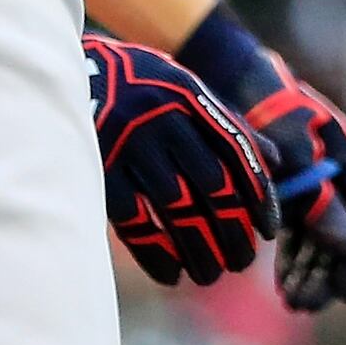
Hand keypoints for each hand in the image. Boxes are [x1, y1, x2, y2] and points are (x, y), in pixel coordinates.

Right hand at [86, 33, 275, 286]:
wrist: (67, 69)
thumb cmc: (138, 84)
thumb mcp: (183, 85)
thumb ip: (226, 120)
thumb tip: (277, 160)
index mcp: (189, 94)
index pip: (237, 148)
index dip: (258, 193)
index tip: (268, 231)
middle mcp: (164, 116)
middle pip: (212, 183)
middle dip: (233, 229)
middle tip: (242, 262)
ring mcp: (130, 142)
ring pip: (177, 207)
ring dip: (199, 248)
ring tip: (211, 275)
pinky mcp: (100, 168)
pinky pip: (135, 221)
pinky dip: (156, 252)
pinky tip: (172, 273)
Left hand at [239, 62, 345, 309]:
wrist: (227, 73)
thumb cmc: (259, 101)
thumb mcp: (287, 143)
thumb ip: (317, 193)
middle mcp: (337, 170)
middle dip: (331, 274)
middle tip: (306, 305)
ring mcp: (313, 180)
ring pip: (322, 238)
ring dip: (311, 272)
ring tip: (293, 303)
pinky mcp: (289, 186)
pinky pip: (300, 231)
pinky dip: (294, 258)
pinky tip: (282, 284)